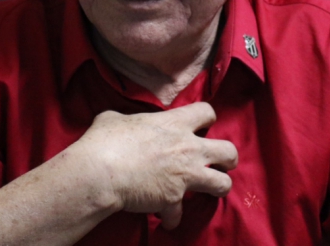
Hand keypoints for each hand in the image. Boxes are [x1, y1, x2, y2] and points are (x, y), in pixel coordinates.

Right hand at [72, 102, 236, 228]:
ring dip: (217, 187)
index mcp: (175, 123)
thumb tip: (116, 122)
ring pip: (223, 183)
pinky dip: (173, 217)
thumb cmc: (105, 141)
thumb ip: (123, 119)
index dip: (206, 119)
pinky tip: (166, 217)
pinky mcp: (174, 199)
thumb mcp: (113, 118)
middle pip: (228, 151)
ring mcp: (185, 175)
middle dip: (227, 158)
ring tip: (208, 190)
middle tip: (217, 162)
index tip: (201, 126)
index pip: (206, 112)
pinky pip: (181, 214)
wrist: (101, 172)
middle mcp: (188, 148)